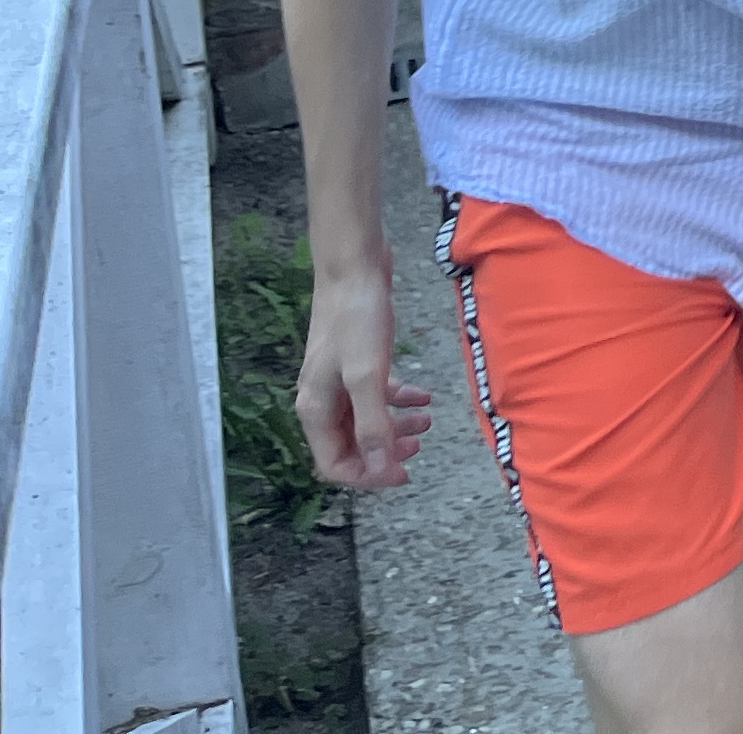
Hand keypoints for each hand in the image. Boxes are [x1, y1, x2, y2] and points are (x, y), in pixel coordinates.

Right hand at [296, 261, 432, 491]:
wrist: (354, 268)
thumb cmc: (356, 319)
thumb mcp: (367, 375)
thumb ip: (372, 423)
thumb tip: (380, 468)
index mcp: (315, 410)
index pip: (334, 464)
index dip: (369, 475)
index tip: (404, 474)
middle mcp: (322, 400)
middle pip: (350, 445)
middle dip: (384, 452)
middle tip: (418, 447)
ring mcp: (338, 380)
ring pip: (365, 420)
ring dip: (395, 426)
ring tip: (427, 421)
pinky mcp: (356, 361)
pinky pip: (376, 393)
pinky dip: (399, 399)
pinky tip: (424, 395)